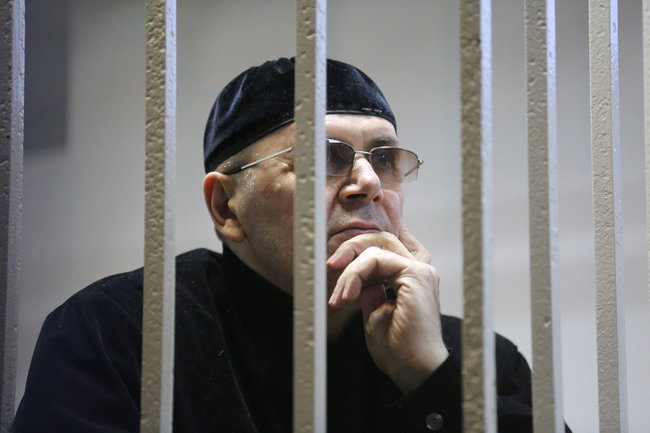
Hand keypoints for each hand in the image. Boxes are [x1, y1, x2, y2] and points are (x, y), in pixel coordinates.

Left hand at [327, 228, 448, 393]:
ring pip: (375, 249)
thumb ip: (370, 289)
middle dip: (350, 249)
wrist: (412, 369)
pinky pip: (376, 259)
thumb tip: (357, 277)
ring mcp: (419, 271)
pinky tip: (348, 295)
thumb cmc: (397, 349)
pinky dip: (355, 274)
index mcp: (410, 279)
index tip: (337, 264)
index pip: (385, 248)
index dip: (360, 248)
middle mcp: (418, 271)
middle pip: (381, 240)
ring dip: (349, 270)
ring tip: (340, 297)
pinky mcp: (416, 274)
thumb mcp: (374, 311)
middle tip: (331, 266)